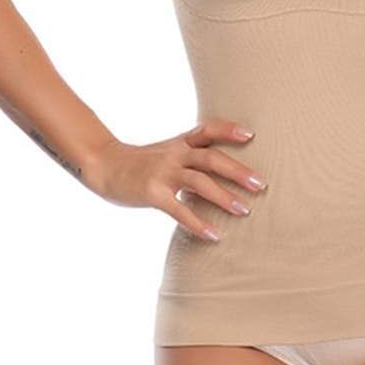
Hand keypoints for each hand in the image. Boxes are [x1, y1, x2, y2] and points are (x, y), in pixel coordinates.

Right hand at [87, 120, 266, 240]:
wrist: (104, 166)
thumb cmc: (141, 163)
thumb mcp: (167, 151)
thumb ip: (191, 156)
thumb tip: (223, 170)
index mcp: (180, 143)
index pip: (208, 130)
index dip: (229, 130)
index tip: (252, 135)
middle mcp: (174, 154)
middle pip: (211, 158)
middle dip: (238, 171)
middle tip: (260, 185)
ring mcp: (163, 173)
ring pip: (199, 182)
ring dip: (224, 197)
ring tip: (244, 211)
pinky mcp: (153, 193)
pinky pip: (179, 210)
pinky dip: (198, 223)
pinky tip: (214, 235)